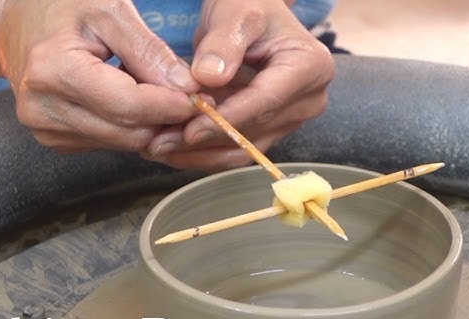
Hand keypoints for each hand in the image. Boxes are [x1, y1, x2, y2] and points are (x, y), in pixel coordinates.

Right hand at [0, 0, 200, 152]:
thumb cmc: (61, 9)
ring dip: (151, 125)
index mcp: (53, 71)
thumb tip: (187, 87)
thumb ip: (149, 51)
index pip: (127, 105)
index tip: (201, 97)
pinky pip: (111, 143)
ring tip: (162, 96)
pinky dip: (131, 128)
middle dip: (166, 119)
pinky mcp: (55, 141)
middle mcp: (43, 109)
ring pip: (123, 143)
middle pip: (128, 131)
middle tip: (193, 100)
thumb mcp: (109, 12)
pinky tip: (134, 104)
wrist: (13, 28)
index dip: (170, 106)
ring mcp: (46, 130)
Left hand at [144, 0, 333, 170]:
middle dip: (205, 140)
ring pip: (243, 149)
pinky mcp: (272, 130)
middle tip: (159, 143)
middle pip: (253, 131)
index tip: (189, 130)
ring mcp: (292, 119)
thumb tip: (208, 77)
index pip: (265, 102)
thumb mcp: (235, 12)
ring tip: (159, 148)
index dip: (226, 119)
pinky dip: (204, 152)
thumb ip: (223, 42)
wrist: (249, 19)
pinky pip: (237, 150)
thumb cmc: (246, 7)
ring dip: (200, 153)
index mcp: (310, 67)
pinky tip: (172, 149)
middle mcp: (309, 100)